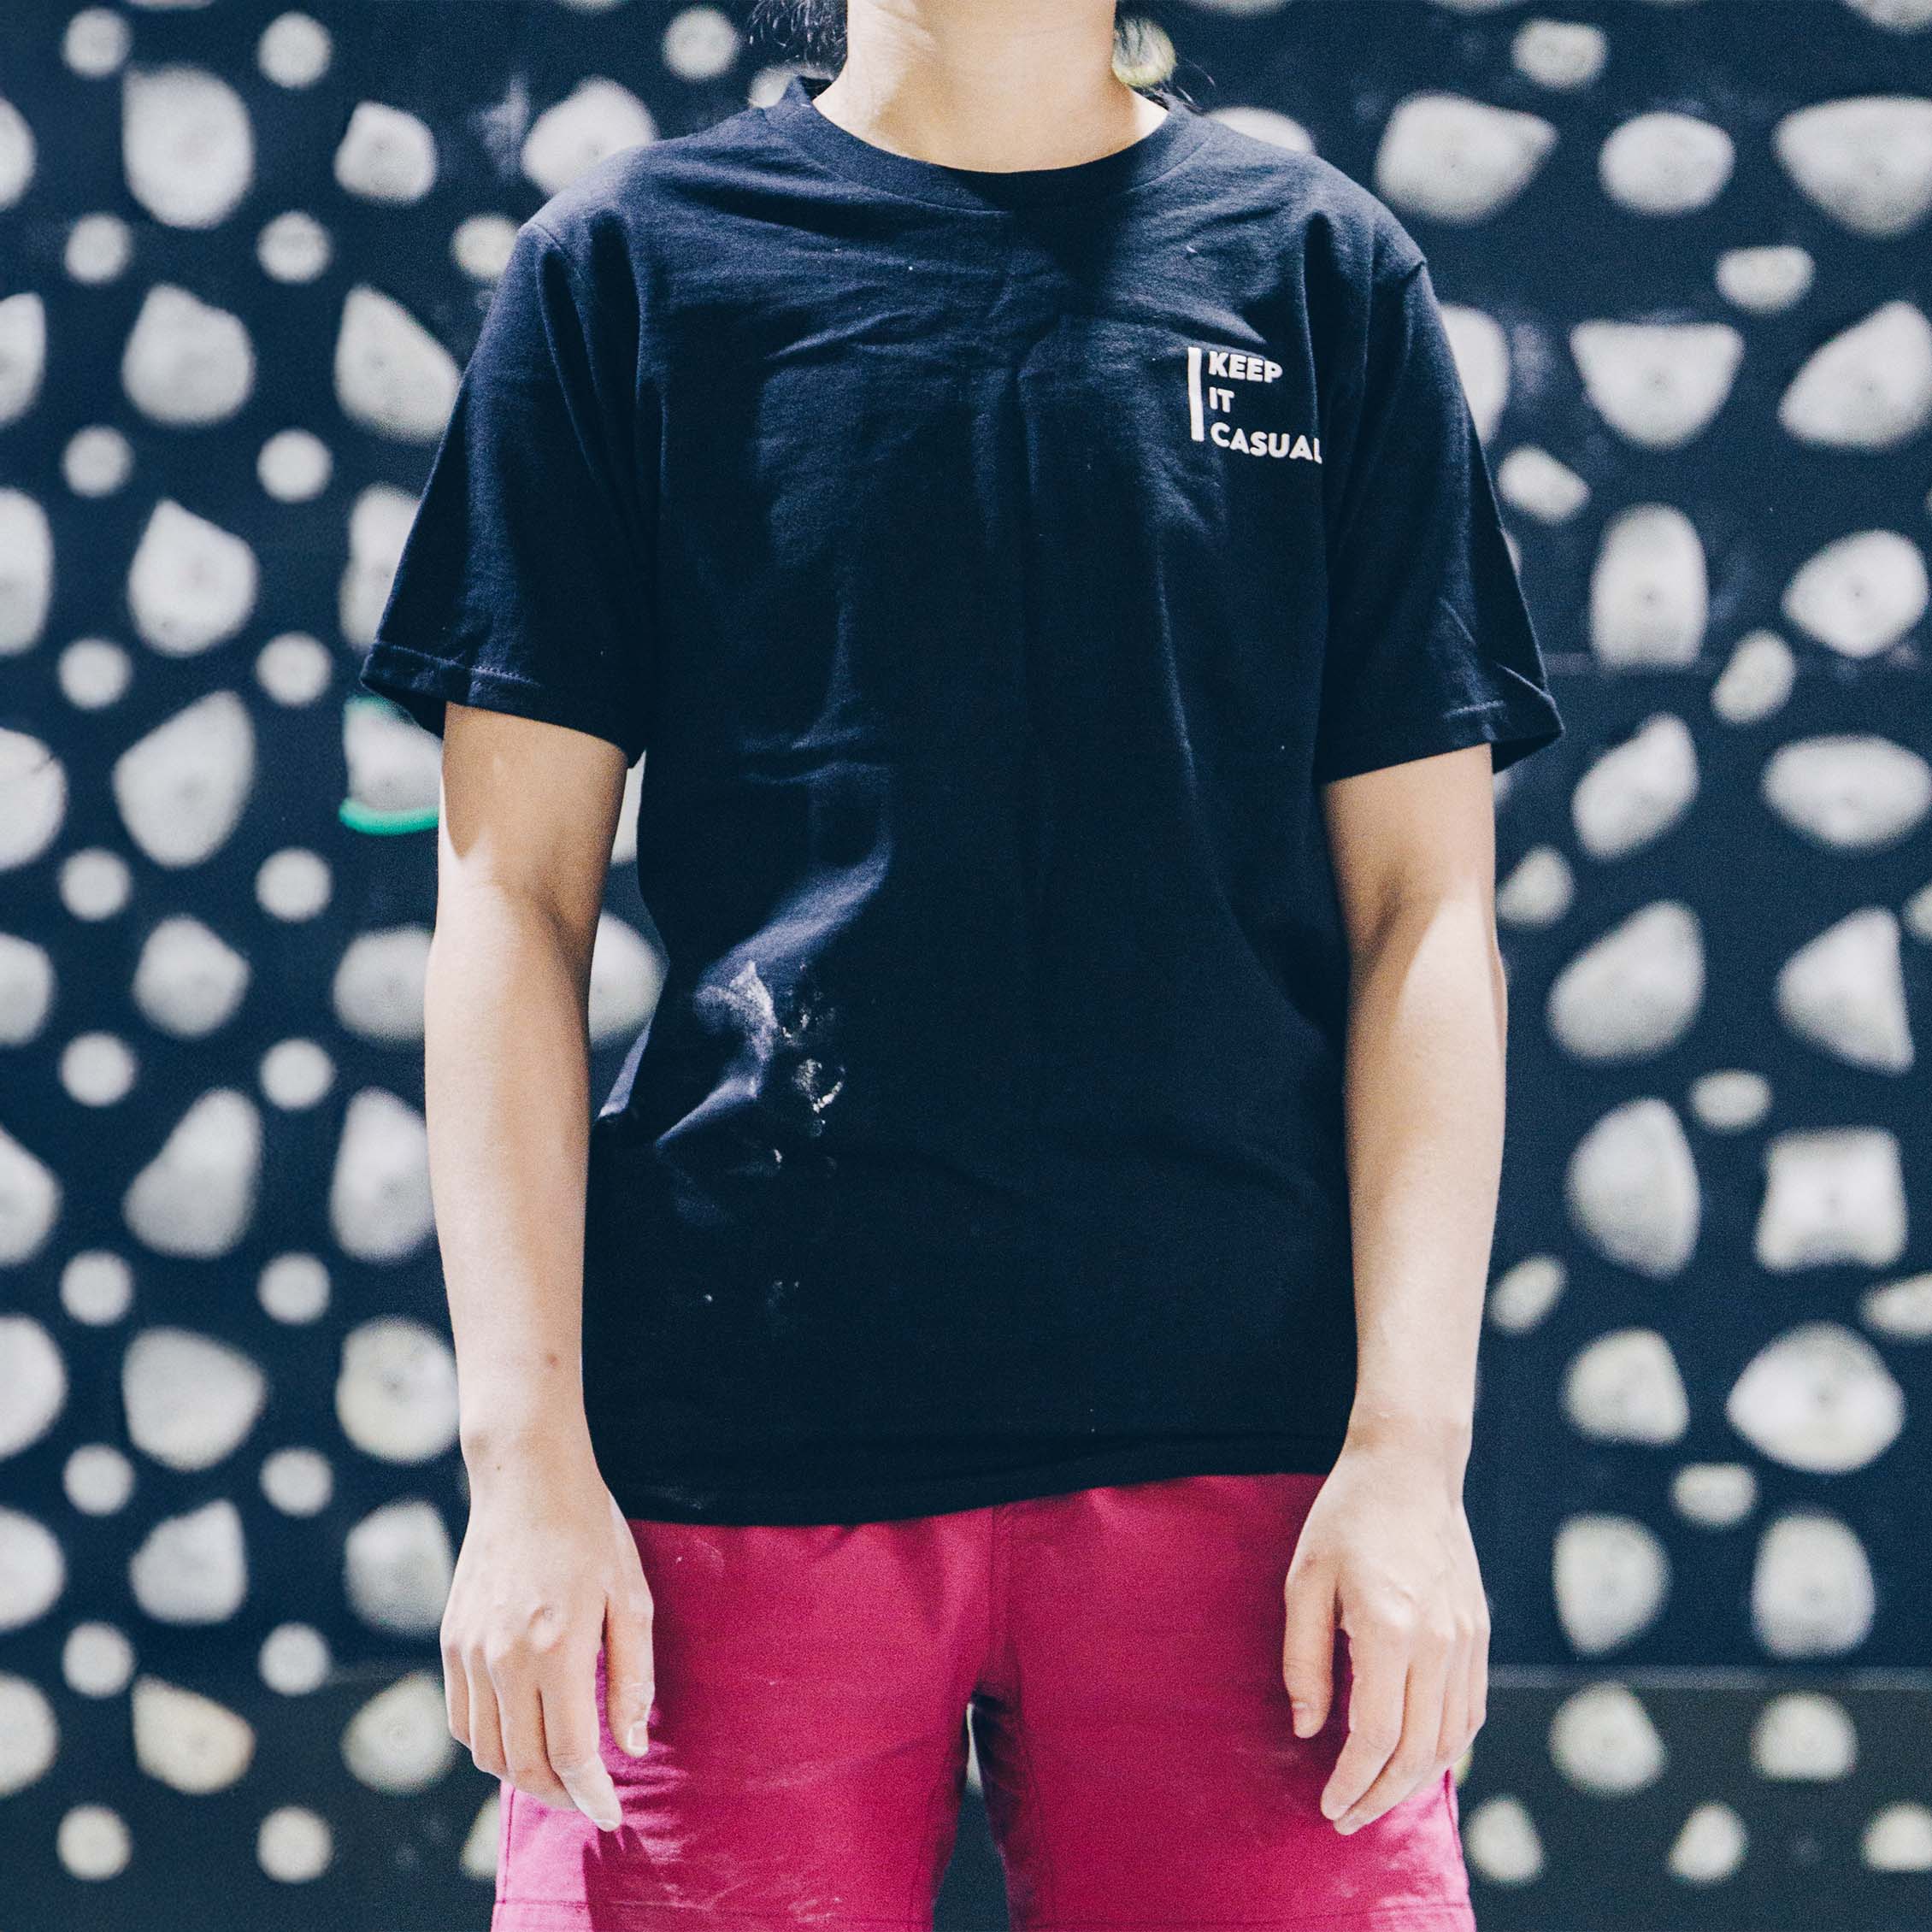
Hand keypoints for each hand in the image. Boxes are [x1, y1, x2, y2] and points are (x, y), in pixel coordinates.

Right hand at [442, 1432, 654, 1831]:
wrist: (527, 1476)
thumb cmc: (590, 1530)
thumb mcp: (630, 1597)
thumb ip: (631, 1677)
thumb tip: (630, 1747)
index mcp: (556, 1646)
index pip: (570, 1752)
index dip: (592, 1794)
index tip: (612, 1812)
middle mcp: (503, 1657)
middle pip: (523, 1764)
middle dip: (559, 1794)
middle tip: (588, 1798)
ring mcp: (468, 1650)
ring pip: (486, 1751)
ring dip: (522, 1776)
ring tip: (559, 1773)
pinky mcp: (450, 1641)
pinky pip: (461, 1719)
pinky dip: (489, 1744)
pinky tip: (521, 1734)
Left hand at [1280, 1436, 1488, 1834]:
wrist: (1410, 1467)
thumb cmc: (1347, 1518)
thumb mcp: (1305, 1581)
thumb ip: (1305, 1659)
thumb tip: (1309, 1729)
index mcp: (1390, 1629)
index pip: (1376, 1735)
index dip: (1352, 1780)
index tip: (1328, 1804)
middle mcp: (1439, 1642)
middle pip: (1417, 1750)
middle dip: (1381, 1795)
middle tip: (1347, 1818)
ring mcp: (1467, 1639)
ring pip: (1451, 1739)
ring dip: (1415, 1780)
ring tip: (1377, 1797)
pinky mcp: (1479, 1633)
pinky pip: (1470, 1711)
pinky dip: (1445, 1747)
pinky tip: (1416, 1757)